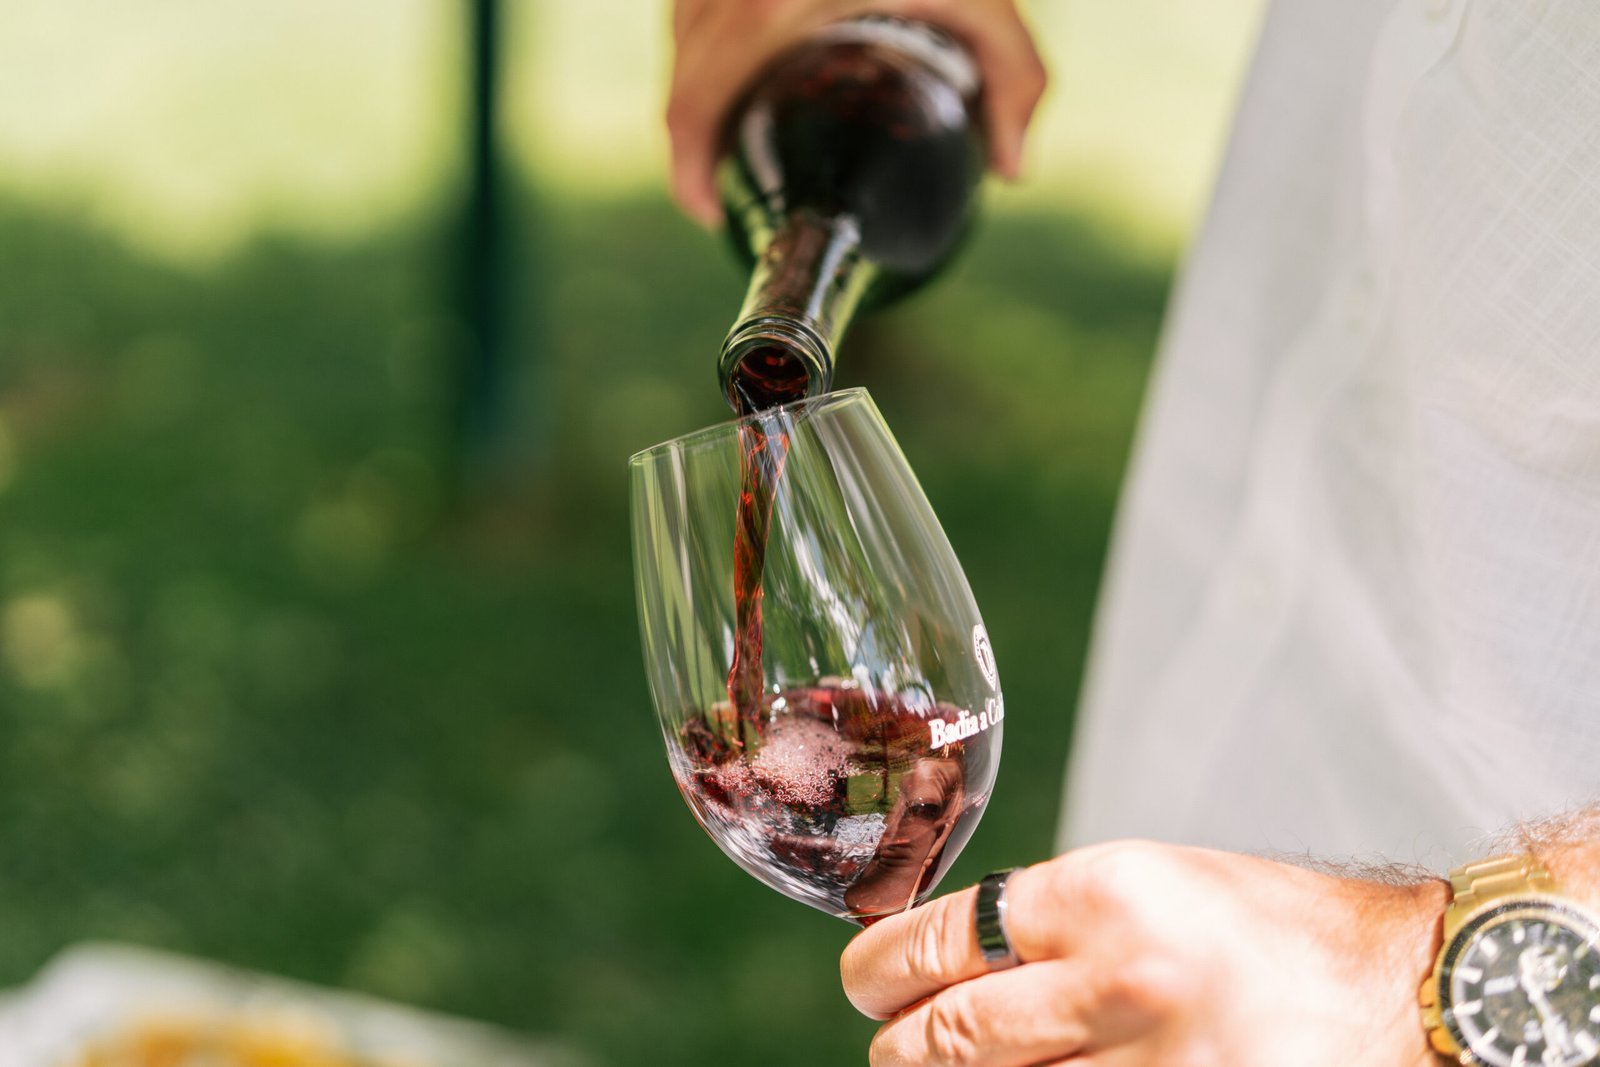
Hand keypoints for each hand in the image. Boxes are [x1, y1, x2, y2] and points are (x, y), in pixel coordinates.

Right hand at [667, 0, 1047, 225]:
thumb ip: (1011, 78)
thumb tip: (1010, 167)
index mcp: (769, 6)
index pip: (691, 105)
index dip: (687, 169)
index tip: (706, 207)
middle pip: (678, 77)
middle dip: (695, 138)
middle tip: (727, 181)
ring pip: (678, 35)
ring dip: (696, 87)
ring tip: (733, 129)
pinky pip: (692, 2)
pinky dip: (703, 41)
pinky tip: (736, 62)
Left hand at [840, 840, 1448, 1065]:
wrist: (1415, 995)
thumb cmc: (1279, 933)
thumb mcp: (1153, 884)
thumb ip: (1047, 923)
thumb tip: (937, 966)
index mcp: (1106, 895)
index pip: (934, 942)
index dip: (875, 973)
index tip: (866, 984)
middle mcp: (1122, 985)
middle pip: (944, 1041)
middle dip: (901, 1049)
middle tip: (897, 1045)